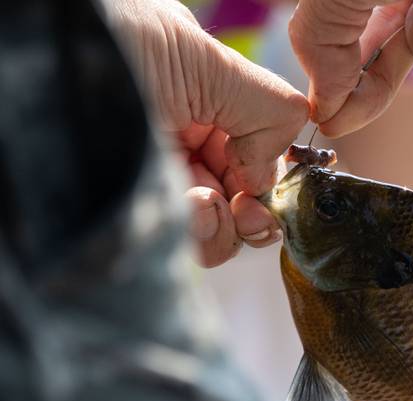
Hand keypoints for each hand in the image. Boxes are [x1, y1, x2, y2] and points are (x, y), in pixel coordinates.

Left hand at [108, 0, 309, 265]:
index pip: (254, 160)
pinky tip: (185, 209)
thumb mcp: (201, 60)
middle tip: (245, 215)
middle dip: (249, 214)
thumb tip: (278, 169)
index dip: (266, 184)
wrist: (29, 65)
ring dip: (221, 227)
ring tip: (199, 202)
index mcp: (203, 105)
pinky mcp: (131, 211)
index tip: (262, 198)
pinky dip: (195, 234)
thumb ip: (266, 107)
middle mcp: (182, 146)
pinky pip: (180, 242)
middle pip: (238, 203)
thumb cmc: (109, 41)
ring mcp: (155, 181)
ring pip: (213, 231)